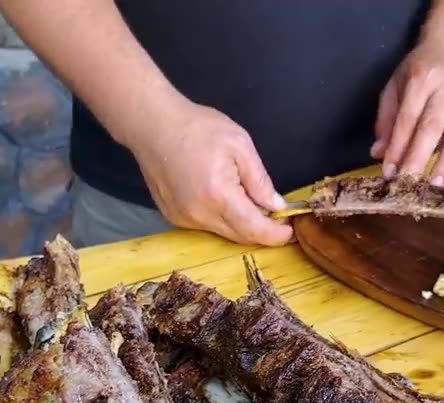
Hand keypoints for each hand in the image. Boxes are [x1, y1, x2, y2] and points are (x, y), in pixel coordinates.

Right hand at [126, 99, 292, 246]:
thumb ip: (260, 180)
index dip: (275, 235)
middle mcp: (199, 214)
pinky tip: (224, 200)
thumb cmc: (197, 128)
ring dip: (241, 225)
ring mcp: (183, 219)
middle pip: (240, 236)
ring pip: (223, 232)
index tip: (290, 232)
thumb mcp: (240, 145)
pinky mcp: (173, 217)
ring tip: (251, 203)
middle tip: (278, 219)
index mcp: (219, 196)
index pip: (254, 229)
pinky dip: (222, 219)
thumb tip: (276, 206)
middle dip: (262, 231)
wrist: (153, 125)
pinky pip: (206, 226)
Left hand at [372, 41, 443, 184]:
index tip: (389, 172)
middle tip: (410, 184)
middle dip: (420, 158)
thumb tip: (379, 153)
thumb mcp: (396, 85)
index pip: (407, 118)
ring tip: (435, 183)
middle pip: (434, 128)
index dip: (398, 147)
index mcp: (421, 79)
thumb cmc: (420, 70)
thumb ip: (386, 119)